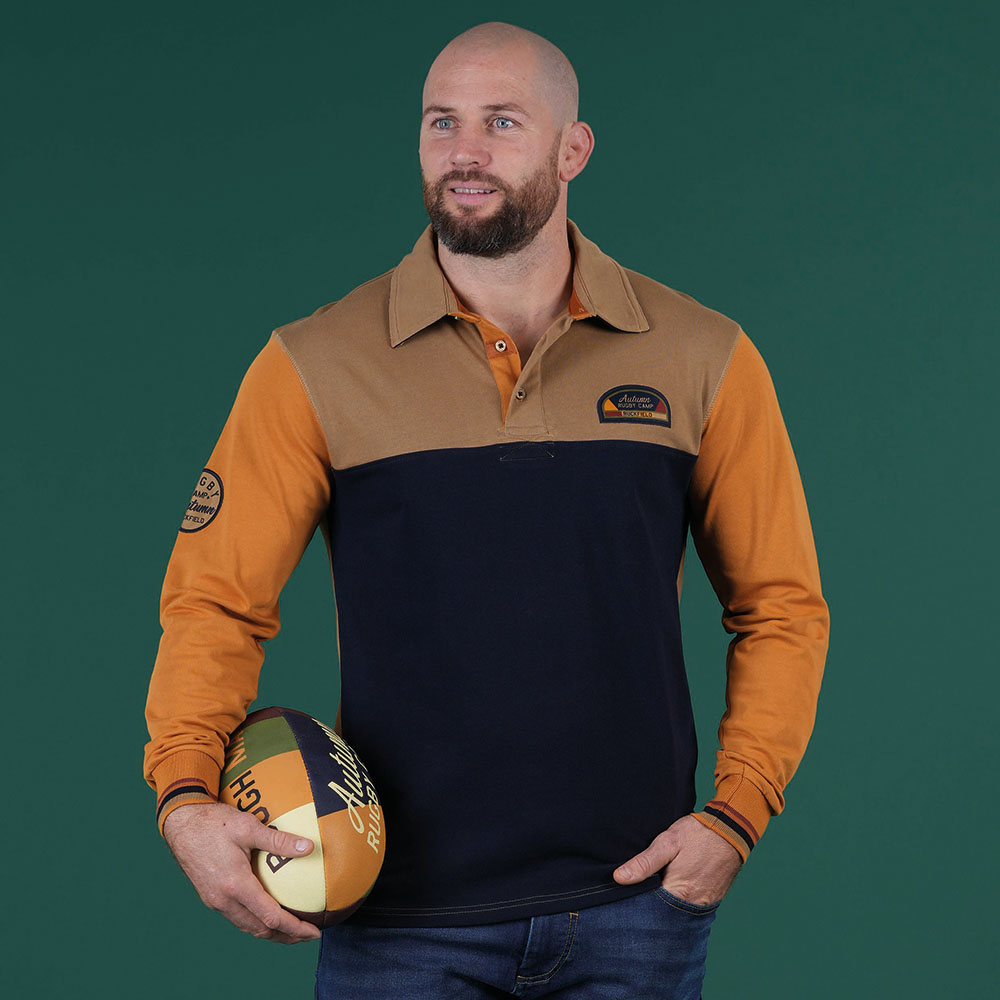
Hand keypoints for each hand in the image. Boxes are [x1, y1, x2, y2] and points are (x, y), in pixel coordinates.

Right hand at [163, 801, 321, 943]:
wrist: (181, 824)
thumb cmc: (215, 822)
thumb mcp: (249, 826)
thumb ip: (279, 840)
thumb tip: (309, 847)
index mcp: (235, 886)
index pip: (271, 918)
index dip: (295, 928)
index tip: (314, 932)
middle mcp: (224, 900)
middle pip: (260, 930)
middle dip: (286, 937)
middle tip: (308, 934)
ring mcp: (215, 901)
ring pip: (247, 927)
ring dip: (271, 932)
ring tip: (292, 929)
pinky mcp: (210, 897)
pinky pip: (237, 917)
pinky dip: (256, 921)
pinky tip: (267, 913)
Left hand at [613, 814, 742, 905]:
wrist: (731, 830)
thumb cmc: (698, 834)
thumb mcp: (667, 842)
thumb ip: (644, 862)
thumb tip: (619, 878)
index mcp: (680, 892)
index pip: (650, 909)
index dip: (636, 904)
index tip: (624, 897)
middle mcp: (693, 904)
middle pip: (663, 915)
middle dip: (649, 908)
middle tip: (635, 894)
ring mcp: (704, 904)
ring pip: (676, 913)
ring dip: (664, 906)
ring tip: (652, 892)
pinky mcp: (711, 900)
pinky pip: (689, 909)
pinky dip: (678, 903)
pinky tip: (668, 892)